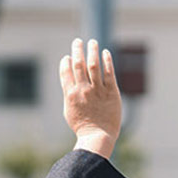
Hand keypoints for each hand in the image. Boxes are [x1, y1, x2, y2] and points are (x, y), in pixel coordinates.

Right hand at [59, 38, 121, 158]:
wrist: (97, 136)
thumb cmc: (82, 126)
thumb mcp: (69, 110)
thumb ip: (69, 95)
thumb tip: (69, 83)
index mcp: (70, 94)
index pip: (66, 72)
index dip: (66, 62)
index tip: (68, 56)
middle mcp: (83, 90)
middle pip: (78, 65)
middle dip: (77, 51)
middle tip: (77, 41)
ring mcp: (97, 90)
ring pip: (94, 65)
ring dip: (92, 51)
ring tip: (92, 42)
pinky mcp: (111, 92)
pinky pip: (109, 73)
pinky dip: (107, 61)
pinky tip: (105, 53)